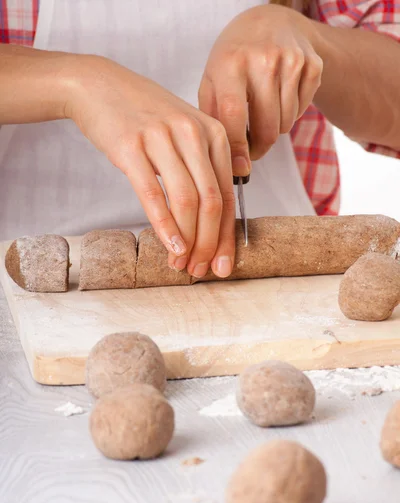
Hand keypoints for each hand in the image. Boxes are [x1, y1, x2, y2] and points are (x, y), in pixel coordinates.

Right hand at [64, 55, 235, 277]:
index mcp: (213, 133)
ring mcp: (162, 138)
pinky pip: (153, 194)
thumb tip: (231, 195)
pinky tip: (170, 246)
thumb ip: (209, 161)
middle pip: (211, 202)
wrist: (100, 86)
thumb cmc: (146, 116)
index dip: (226, 235)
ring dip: (187, 240)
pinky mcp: (131, 146)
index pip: (227, 195)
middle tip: (201, 270)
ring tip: (181, 264)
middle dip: (209, 244)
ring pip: (187, 201)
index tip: (223, 264)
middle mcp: (193, 133)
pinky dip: (165, 225)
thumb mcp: (187, 130)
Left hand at [199, 5, 322, 175]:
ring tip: (262, 114)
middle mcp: (263, 59)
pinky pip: (302, 111)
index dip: (238, 148)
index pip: (234, 116)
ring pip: (286, 124)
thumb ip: (215, 121)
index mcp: (231, 64)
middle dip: (259, 148)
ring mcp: (291, 60)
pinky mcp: (312, 65)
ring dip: (274, 129)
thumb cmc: (232, 61)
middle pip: (267, 127)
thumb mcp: (212, 82)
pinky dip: (290, 114)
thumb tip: (231, 165)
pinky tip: (279, 97)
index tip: (240, 169)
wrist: (268, 23)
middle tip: (251, 150)